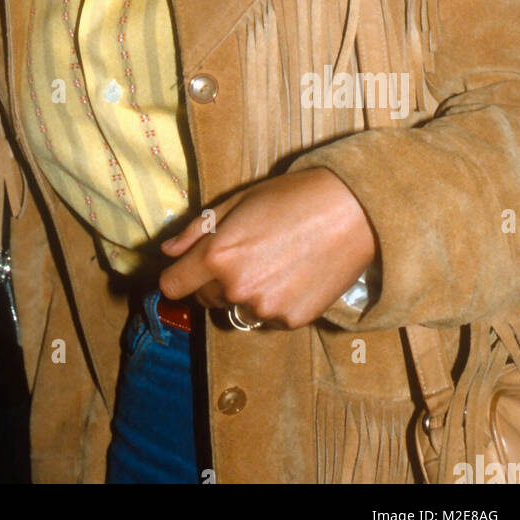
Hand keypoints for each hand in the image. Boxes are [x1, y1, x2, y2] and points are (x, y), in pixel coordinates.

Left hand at [158, 168, 376, 328]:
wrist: (352, 212)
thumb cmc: (290, 198)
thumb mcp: (237, 202)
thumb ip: (196, 230)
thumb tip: (167, 251)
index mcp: (217, 255)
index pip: (173, 285)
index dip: (177, 276)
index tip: (185, 271)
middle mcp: (237, 288)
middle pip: (204, 299)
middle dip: (213, 281)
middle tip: (242, 255)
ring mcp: (265, 309)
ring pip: (236, 310)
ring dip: (243, 294)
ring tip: (271, 264)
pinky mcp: (292, 321)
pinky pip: (267, 318)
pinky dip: (273, 303)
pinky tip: (292, 276)